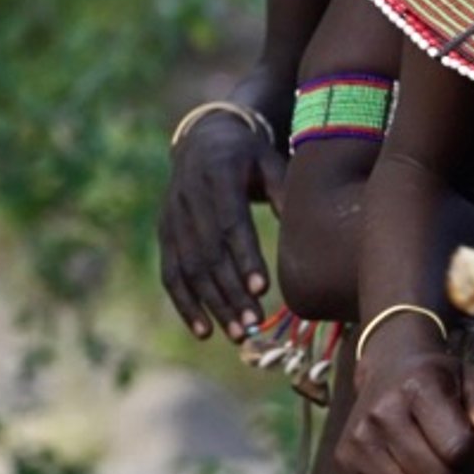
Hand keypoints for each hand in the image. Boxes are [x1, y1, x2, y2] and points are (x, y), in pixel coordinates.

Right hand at [157, 109, 282, 339]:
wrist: (204, 138)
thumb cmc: (252, 155)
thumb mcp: (271, 161)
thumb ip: (285, 191)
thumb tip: (309, 226)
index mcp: (218, 176)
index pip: (230, 224)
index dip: (244, 257)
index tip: (262, 288)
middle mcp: (188, 199)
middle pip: (208, 254)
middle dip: (230, 292)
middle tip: (254, 325)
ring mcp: (172, 218)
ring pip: (189, 270)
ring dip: (212, 305)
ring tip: (238, 334)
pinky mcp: (164, 234)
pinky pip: (171, 274)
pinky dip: (185, 304)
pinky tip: (204, 330)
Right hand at [331, 323, 473, 473]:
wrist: (390, 368)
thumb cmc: (442, 381)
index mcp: (420, 388)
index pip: (458, 448)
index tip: (471, 443)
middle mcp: (382, 413)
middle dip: (452, 473)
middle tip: (446, 454)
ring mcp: (358, 440)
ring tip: (425, 462)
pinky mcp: (343, 462)